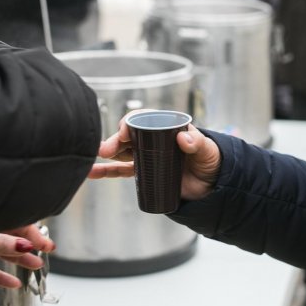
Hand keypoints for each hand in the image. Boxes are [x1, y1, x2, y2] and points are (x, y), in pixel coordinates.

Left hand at [0, 224, 54, 288]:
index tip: (47, 244)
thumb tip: (26, 246)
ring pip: (3, 253)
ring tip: (36, 266)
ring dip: (20, 260)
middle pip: (12, 237)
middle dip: (30, 245)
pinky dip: (1, 277)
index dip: (34, 234)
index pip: (17, 224)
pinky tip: (14, 284)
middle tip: (46, 252)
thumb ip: (2, 243)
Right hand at [91, 111, 221, 200]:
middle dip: (116, 140)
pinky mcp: (144, 173)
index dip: (132, 123)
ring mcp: (147, 156)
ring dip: (108, 152)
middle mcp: (153, 140)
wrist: (212, 186)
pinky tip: (93, 172)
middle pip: (130, 135)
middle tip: (107, 149)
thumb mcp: (207, 151)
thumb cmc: (210, 161)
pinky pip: (121, 170)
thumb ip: (198, 144)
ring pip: (123, 151)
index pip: (144, 120)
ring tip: (96, 158)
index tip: (125, 131)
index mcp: (166, 128)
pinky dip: (107, 171)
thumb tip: (185, 138)